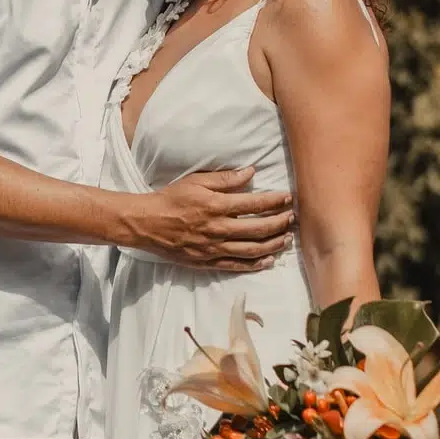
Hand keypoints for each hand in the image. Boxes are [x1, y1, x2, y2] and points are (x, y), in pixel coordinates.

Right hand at [130, 168, 294, 272]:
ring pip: (251, 249)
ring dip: (273, 244)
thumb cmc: (172, 198)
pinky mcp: (208, 262)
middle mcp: (218, 228)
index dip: (274, 201)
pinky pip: (236, 265)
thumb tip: (251, 173)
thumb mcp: (196, 181)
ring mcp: (214, 248)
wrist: (148, 223)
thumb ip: (225, 178)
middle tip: (292, 219)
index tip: (288, 198)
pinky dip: (255, 264)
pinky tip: (268, 261)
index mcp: (216, 205)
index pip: (254, 203)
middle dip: (279, 223)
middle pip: (258, 228)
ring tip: (286, 239)